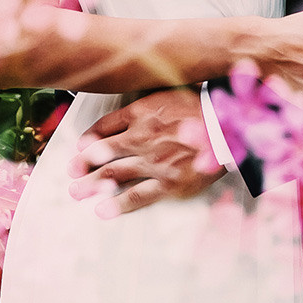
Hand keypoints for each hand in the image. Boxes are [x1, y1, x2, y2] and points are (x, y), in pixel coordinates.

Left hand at [71, 89, 223, 217]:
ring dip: (93, 184)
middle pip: (104, 152)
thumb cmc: (206, 108)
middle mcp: (142, 137)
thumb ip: (151, 102)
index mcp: (143, 112)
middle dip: (84, 164)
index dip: (91, 138)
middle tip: (71, 173)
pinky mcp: (168, 183)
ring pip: (114, 174)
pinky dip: (118, 204)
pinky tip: (103, 210)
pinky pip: (137, 196)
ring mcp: (153, 162)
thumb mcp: (173, 92)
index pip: (106, 125)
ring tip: (78, 192)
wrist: (230, 128)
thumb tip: (137, 109)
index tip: (81, 147)